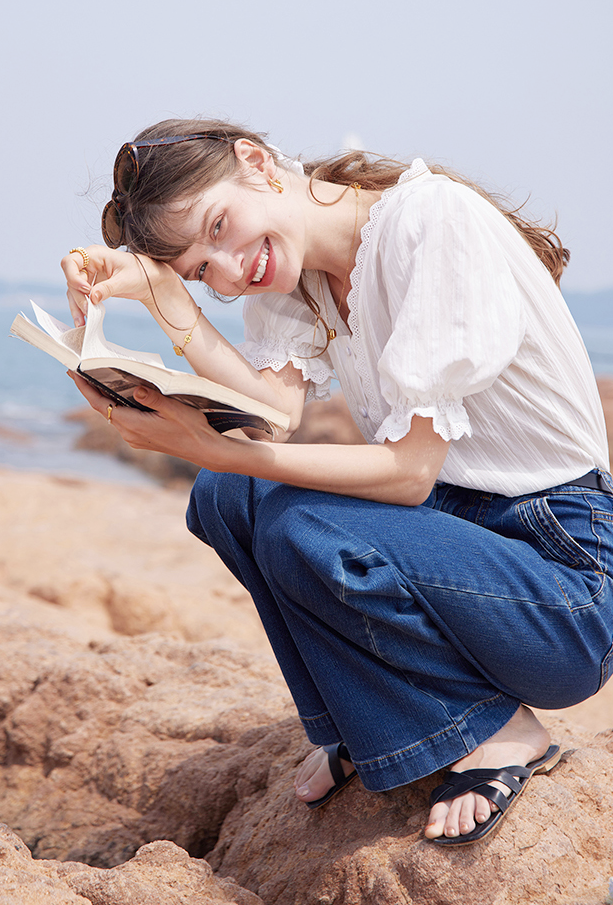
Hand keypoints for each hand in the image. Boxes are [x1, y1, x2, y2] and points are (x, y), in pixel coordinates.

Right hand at [60, 246, 177, 326]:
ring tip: (81, 322)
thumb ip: (108, 288)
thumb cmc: (141, 272)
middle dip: (77, 296)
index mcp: (95, 254)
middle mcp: (89, 264)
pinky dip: (81, 309)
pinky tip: (83, 320)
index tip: (87, 290)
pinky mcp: (93, 287)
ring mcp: (90, 276)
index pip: (71, 262)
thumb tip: (92, 298)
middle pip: (71, 280)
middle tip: (88, 310)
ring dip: (76, 306)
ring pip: (74, 291)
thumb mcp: (126, 280)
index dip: (73, 276)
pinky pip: (82, 298)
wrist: (151, 280)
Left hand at [68, 372, 229, 470]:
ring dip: (104, 399)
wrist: (205, 450)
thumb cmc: (193, 429)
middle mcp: (130, 434)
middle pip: (103, 409)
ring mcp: (135, 438)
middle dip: (91, 391)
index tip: (74, 373)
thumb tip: (135, 389)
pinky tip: (119, 396)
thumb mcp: (175, 410)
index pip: (101, 405)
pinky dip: (117, 406)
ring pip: (113, 415)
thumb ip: (154, 399)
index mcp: (134, 425)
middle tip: (79, 372)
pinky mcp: (142, 439)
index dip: (85, 388)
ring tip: (96, 380)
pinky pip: (123, 420)